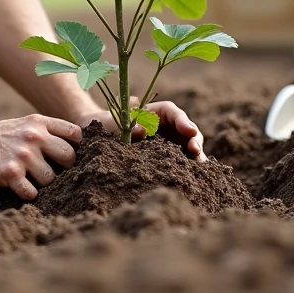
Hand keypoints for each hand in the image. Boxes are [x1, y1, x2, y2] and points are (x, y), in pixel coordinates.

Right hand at [0, 115, 81, 200]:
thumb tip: (77, 151)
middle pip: (69, 158)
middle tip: (50, 172)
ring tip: (29, 178)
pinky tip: (18, 186)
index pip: (75, 134)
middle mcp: (33, 136)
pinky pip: (32, 193)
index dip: (76, 148)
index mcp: (39, 122)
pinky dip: (27, 193)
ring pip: (51, 179)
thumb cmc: (0, 136)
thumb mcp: (25, 125)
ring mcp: (22, 155)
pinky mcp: (10, 173)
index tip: (65, 157)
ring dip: (42, 184)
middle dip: (63, 169)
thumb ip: (48, 132)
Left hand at [72, 100, 205, 160]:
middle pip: (187, 130)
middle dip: (194, 140)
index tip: (189, 130)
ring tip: (197, 170)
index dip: (184, 120)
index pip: (173, 112)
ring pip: (188, 148)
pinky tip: (190, 180)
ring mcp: (168, 144)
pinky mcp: (167, 160)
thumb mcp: (115, 123)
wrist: (96, 140)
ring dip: (194, 158)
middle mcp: (166, 127)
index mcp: (155, 112)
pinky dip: (186, 170)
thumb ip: (128, 125)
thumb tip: (142, 130)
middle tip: (195, 151)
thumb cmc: (106, 126)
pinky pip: (180, 164)